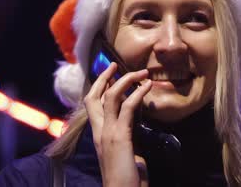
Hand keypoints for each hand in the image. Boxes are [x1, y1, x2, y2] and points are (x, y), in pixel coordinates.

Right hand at [83, 62, 151, 186]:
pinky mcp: (120, 137)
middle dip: (103, 77)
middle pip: (94, 96)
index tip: (110, 74)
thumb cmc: (128, 178)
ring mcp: (108, 134)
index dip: (99, 87)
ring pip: (111, 96)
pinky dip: (138, 93)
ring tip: (142, 73)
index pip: (93, 105)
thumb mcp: (128, 150)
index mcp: (99, 135)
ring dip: (126, 80)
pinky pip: (127, 107)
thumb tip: (136, 116)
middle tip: (114, 64)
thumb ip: (128, 132)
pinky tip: (147, 87)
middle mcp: (99, 132)